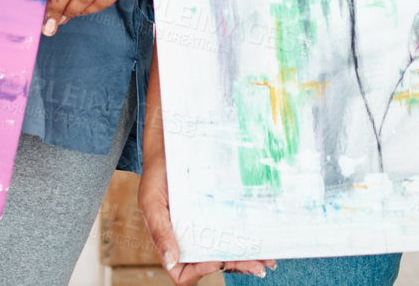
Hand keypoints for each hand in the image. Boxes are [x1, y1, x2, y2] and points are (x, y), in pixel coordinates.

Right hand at [139, 138, 273, 282]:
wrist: (170, 147)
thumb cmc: (157, 175)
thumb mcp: (151, 201)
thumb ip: (159, 232)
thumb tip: (171, 261)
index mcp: (170, 241)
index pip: (183, 272)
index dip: (200, 271)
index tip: (216, 261)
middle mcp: (190, 239)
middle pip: (213, 263)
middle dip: (236, 267)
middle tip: (258, 267)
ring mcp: (206, 227)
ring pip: (227, 251)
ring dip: (247, 259)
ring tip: (268, 261)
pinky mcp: (218, 213)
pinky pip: (234, 230)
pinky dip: (249, 239)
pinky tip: (265, 242)